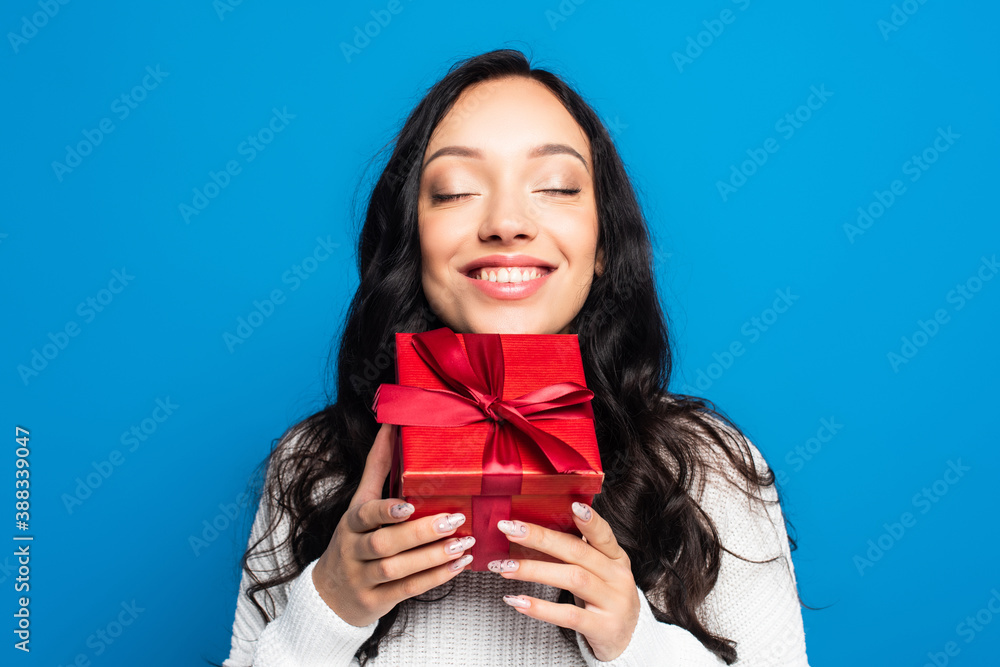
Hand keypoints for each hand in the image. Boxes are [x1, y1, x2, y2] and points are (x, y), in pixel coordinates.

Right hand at [312, 422, 475, 626]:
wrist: (330, 596)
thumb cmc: (353, 542)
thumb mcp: (359, 506)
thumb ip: (376, 468)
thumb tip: (389, 425)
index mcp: (351, 523)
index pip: (365, 514)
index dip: (385, 511)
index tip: (409, 505)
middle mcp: (353, 551)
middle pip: (384, 543)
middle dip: (420, 533)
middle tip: (453, 520)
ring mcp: (363, 578)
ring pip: (397, 569)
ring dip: (433, 557)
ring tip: (463, 543)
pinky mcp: (376, 601)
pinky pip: (408, 590)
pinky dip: (435, 578)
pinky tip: (459, 565)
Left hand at [488, 502, 640, 661]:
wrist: (629, 640)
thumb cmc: (603, 597)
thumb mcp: (598, 572)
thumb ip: (575, 553)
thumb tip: (530, 532)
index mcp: (616, 557)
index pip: (603, 534)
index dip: (590, 520)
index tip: (572, 504)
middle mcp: (618, 577)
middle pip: (578, 552)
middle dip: (541, 539)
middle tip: (510, 530)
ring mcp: (613, 603)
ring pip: (572, 579)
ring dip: (534, 571)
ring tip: (504, 568)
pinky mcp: (603, 628)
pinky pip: (568, 615)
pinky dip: (541, 608)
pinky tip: (517, 601)